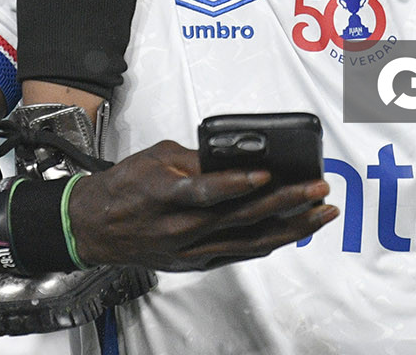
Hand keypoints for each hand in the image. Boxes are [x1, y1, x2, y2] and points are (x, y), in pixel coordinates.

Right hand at [69, 141, 337, 271]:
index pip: (208, 191)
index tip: (267, 172)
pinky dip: (269, 241)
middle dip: (286, 202)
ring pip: (251, 241)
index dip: (239, 183)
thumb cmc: (125, 188)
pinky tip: (293, 230)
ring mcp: (193, 251)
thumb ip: (197, 157)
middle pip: (243, 217)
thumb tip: (236, 153)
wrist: (96, 228)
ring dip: (290, 227)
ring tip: (320, 212)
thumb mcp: (157, 158)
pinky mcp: (198, 262)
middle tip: (317, 189)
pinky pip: (241, 252)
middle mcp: (185, 229)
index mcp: (169, 197)